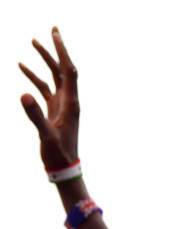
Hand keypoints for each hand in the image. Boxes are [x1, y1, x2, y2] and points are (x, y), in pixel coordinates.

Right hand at [19, 26, 79, 170]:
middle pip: (63, 69)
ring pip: (54, 77)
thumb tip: (24, 94)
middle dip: (57, 50)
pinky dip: (34, 77)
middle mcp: (68, 101)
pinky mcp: (54, 111)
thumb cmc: (59, 154)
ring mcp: (61, 105)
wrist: (64, 168)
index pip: (69, 71)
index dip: (63, 51)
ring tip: (33, 42)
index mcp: (71, 103)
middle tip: (52, 29)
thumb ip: (36, 116)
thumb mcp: (47, 135)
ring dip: (45, 60)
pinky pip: (44, 89)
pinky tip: (22, 67)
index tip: (55, 34)